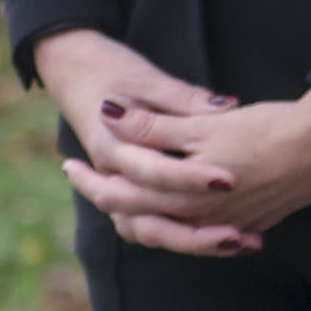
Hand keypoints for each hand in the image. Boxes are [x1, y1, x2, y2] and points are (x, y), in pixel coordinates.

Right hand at [38, 28, 247, 249]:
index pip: (153, 172)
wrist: (72, 68)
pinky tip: (232, 238)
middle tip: (237, 237)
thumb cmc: (109, 69)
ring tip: (239, 242)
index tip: (228, 182)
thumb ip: (184, 99)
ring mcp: (117, 185)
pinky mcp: (128, 189)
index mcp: (111, 145)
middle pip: (146, 220)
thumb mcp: (147, 79)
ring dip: (191, 241)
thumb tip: (224, 106)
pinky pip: (152, 224)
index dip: (190, 179)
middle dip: (193, 234)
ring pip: (147, 230)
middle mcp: (112, 174)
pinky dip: (185, 235)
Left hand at [75, 90, 310, 250]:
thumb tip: (110, 115)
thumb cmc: (269, 129)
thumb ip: (154, 126)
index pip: (119, 195)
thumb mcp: (204, 124)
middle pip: (140, 218)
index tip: (68, 165)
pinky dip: (187, 224)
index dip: (90, 179)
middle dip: (109, 199)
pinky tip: (186, 212)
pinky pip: (209, 233)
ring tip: (128, 199)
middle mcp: (202, 217)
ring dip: (146, 216)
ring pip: (172, 231)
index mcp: (183, 193)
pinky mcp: (256, 222)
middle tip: (84, 180)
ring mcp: (230, 224)